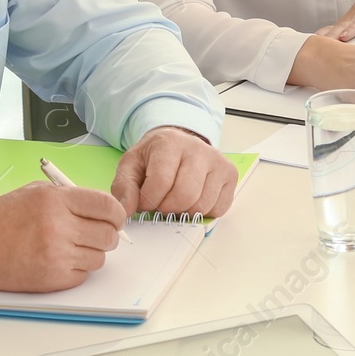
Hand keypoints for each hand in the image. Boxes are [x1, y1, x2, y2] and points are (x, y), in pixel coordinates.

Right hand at [0, 181, 125, 292]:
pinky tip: (58, 261)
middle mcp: (59, 227)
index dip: (116, 214)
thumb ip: (72, 197)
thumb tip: (104, 208)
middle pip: (109, 235)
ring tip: (70, 247)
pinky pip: (83, 275)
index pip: (108, 206)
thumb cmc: (1, 218)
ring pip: (99, 257)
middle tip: (93, 234)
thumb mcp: (36, 193)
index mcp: (57, 201)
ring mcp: (56, 255)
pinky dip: (76, 270)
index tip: (114, 218)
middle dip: (106, 234)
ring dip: (91, 253)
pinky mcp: (51, 279)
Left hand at [112, 126, 238, 217]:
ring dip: (185, 212)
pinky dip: (204, 212)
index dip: (148, 201)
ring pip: (203, 205)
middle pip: (185, 195)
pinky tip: (193, 201)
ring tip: (176, 202)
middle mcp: (199, 149)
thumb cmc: (154, 156)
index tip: (143, 202)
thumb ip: (123, 188)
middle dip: (167, 209)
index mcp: (171, 143)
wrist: (178, 143)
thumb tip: (125, 211)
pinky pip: (220, 208)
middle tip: (160, 205)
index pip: (161, 183)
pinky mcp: (230, 174)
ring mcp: (219, 161)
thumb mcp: (130, 165)